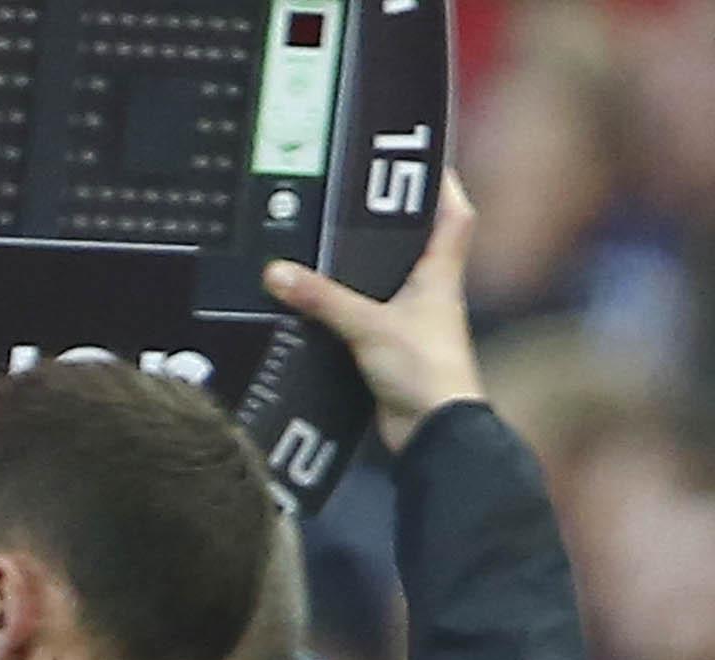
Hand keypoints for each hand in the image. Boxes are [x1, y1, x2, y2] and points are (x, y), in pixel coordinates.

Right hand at [263, 178, 482, 452]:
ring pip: (387, 279)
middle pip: (416, 242)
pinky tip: (314, 297)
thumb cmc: (422, 368)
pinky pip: (364, 314)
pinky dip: (343, 303)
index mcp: (440, 274)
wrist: (434, 433)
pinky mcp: (389, 349)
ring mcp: (411, 322)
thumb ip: (322, 299)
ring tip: (323, 238)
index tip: (420, 157)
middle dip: (390, 218)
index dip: (443, 183)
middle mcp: (429, 291)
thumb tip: (274, 272)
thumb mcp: (367, 326)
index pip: (454, 215)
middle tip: (351, 193)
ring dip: (363, 263)